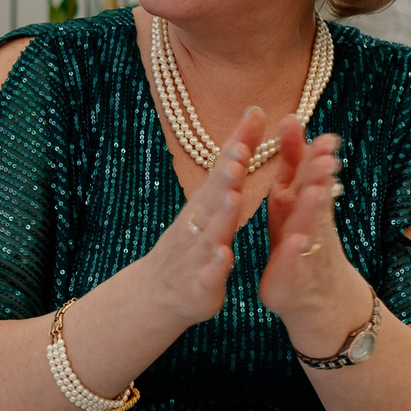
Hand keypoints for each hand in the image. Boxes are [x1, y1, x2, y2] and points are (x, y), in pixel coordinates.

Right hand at [140, 105, 264, 331]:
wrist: (155, 295)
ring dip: (222, 214)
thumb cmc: (188, 246)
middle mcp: (199, 224)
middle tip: (240, 151)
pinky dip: (216, 266)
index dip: (238, 142)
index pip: (223, 168)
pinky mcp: (200, 285)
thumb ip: (224, 176)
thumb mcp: (206, 207)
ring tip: (234, 197)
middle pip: (214, 195)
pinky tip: (224, 256)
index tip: (255, 115)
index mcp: (205, 205)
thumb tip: (242, 137)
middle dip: (227, 173)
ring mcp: (197, 254)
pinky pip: (208, 274)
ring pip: (212, 232)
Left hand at [258, 115, 375, 356]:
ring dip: (314, 208)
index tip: (311, 129)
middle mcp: (307, 221)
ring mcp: (303, 247)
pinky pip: (296, 262)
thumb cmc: (298, 239)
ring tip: (317, 190)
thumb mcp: (292, 197)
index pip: (305, 171)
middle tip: (326, 154)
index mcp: (299, 201)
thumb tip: (291, 118)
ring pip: (310, 225)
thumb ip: (293, 162)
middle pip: (315, 194)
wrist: (314, 296)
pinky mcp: (292, 273)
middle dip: (319, 174)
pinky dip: (297, 252)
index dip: (307, 151)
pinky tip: (299, 242)